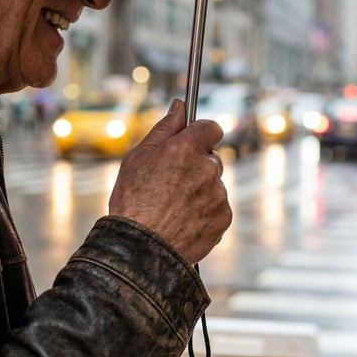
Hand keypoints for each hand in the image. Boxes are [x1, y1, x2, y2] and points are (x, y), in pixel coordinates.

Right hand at [109, 99, 231, 264]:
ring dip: (201, 190)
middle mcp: (207, 169)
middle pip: (211, 158)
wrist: (140, 250)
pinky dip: (206, 212)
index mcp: (186, 148)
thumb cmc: (133, 202)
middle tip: (171, 183)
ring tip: (174, 207)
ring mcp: (218, 195)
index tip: (192, 143)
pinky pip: (218, 207)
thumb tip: (179, 106)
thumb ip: (164, 127)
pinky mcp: (224, 218)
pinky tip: (183, 220)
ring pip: (214, 184)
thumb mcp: (138, 157)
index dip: (200, 135)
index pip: (211, 127)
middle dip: (197, 166)